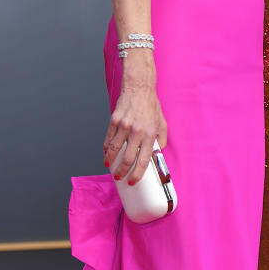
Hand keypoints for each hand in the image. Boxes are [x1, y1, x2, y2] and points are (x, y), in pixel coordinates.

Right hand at [104, 64, 166, 185]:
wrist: (139, 88)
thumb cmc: (151, 106)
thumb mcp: (162, 123)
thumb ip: (161, 139)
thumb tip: (157, 153)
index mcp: (149, 134)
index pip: (143, 160)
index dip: (137, 174)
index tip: (132, 181)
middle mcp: (136, 132)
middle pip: (127, 159)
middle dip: (122, 172)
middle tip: (119, 177)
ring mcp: (123, 126)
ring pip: (113, 150)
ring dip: (110, 161)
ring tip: (110, 167)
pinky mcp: (114, 120)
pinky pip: (108, 138)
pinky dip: (106, 148)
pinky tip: (106, 153)